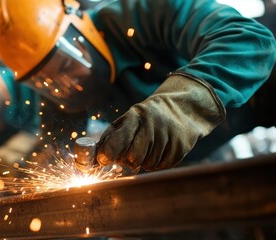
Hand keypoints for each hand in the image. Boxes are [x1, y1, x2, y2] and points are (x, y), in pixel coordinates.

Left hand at [96, 74, 225, 171]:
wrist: (181, 109)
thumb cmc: (145, 119)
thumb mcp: (127, 120)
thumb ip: (110, 137)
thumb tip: (94, 158)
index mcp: (135, 116)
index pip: (118, 139)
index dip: (108, 153)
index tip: (103, 160)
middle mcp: (152, 124)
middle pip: (133, 157)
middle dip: (126, 161)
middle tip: (127, 156)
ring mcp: (168, 135)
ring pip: (147, 164)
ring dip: (143, 161)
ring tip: (147, 148)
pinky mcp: (180, 146)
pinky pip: (161, 166)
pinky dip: (157, 163)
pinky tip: (159, 150)